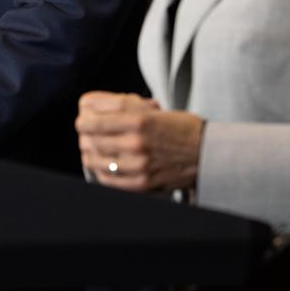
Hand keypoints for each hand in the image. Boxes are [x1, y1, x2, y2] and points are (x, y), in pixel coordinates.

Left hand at [76, 91, 203, 192]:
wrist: (207, 153)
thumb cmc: (180, 128)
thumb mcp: (153, 110)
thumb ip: (124, 108)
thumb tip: (93, 107)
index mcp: (140, 120)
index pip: (96, 120)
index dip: (84, 120)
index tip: (82, 120)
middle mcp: (137, 143)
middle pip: (92, 140)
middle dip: (85, 136)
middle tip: (86, 135)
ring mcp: (138, 165)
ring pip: (96, 161)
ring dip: (89, 154)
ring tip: (91, 150)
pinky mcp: (141, 183)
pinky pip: (108, 180)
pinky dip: (100, 172)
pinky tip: (102, 166)